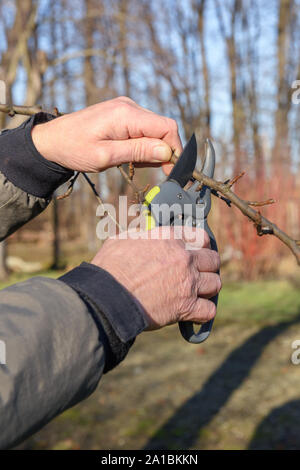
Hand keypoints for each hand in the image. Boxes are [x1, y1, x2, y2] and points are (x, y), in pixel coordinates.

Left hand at [31, 97, 181, 172]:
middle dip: (163, 151)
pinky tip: (129, 154)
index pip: (167, 127)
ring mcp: (126, 108)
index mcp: (126, 115)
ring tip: (132, 162)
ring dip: (152, 149)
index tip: (171, 170)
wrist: (52, 140)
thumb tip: (167, 152)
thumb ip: (138, 152)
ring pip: (155, 129)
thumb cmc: (74, 149)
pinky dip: (143, 144)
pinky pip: (144, 128)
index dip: (175, 149)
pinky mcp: (123, 113)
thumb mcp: (106, 156)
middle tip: (150, 170)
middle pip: (163, 128)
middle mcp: (129, 106)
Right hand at [91, 227, 220, 329]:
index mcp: (169, 238)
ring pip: (215, 284)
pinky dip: (203, 313)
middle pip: (213, 260)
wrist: (106, 296)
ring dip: (207, 289)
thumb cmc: (109, 268)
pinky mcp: (186, 307)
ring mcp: (188, 282)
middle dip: (207, 267)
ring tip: (198, 293)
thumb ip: (141, 236)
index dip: (201, 245)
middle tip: (199, 273)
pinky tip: (195, 313)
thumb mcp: (123, 239)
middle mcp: (183, 258)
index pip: (200, 236)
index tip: (198, 252)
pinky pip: (209, 310)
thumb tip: (143, 236)